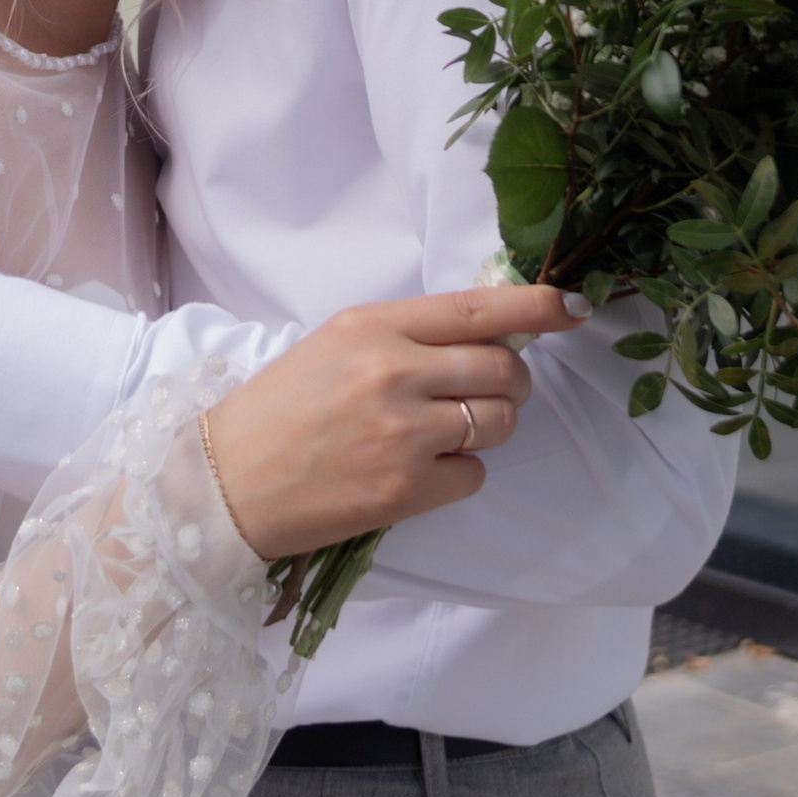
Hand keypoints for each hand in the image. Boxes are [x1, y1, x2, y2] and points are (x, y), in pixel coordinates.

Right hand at [201, 283, 577, 561]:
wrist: (226, 484)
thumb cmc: (280, 411)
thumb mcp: (337, 345)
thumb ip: (408, 336)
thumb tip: (489, 334)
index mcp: (373, 326)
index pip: (478, 308)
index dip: (536, 306)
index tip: (571, 306)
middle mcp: (393, 372)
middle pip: (503, 368)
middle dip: (510, 381)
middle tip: (484, 392)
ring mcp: (403, 433)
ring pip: (499, 422)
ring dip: (487, 429)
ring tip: (439, 435)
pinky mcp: (406, 489)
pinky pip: (475, 475)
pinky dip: (458, 475)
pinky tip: (415, 472)